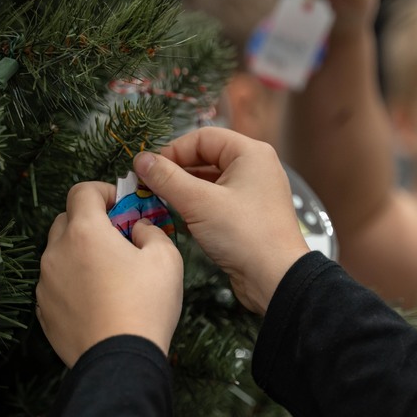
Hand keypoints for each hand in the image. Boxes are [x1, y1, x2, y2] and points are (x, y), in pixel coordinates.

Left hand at [36, 182, 183, 367]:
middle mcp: (56, 252)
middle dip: (90, 222)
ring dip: (80, 254)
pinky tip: (97, 300)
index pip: (81, 191)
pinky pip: (55, 284)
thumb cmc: (145, 306)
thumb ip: (151, 231)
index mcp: (85, 232)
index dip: (103, 191)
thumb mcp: (166, 259)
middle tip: (118, 238)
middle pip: (66, 220)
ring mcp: (45, 283)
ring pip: (59, 254)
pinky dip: (72, 283)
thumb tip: (139, 229)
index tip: (121, 205)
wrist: (120, 361)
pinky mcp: (43, 310)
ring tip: (109, 275)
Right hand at [133, 128, 309, 314]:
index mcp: (250, 153)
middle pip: (207, 157)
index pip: (203, 137)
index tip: (149, 169)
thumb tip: (140, 159)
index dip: (173, 150)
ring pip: (210, 180)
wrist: (276, 279)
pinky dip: (197, 204)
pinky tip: (180, 215)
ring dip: (185, 188)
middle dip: (176, 170)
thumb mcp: (199, 203)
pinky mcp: (249, 215)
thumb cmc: (243, 234)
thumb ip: (167, 178)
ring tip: (160, 200)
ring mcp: (254, 192)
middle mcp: (255, 167)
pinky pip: (218, 199)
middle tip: (149, 185)